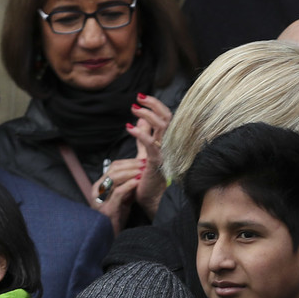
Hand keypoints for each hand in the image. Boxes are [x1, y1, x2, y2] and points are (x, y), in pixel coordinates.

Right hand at [90, 157, 144, 236]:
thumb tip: (138, 172)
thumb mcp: (122, 198)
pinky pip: (117, 193)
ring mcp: (100, 199)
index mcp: (100, 186)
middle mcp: (97, 190)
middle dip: (131, 165)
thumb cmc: (117, 216)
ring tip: (142, 171)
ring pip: (113, 178)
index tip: (142, 160)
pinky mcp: (107, 209)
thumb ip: (127, 186)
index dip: (129, 162)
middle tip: (144, 164)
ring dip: (130, 173)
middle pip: (113, 170)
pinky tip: (137, 182)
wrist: (111, 235)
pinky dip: (128, 185)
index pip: (113, 167)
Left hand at [128, 93, 169, 218]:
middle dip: (153, 104)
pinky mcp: (157, 162)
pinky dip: (140, 134)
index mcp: (166, 142)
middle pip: (167, 118)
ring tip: (133, 110)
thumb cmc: (148, 178)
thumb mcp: (145, 153)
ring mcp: (165, 153)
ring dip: (147, 115)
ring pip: (162, 127)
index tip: (141, 99)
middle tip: (138, 98)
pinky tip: (129, 128)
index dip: (156, 105)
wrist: (152, 199)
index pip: (166, 117)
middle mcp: (169, 145)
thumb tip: (139, 122)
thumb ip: (144, 138)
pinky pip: (150, 144)